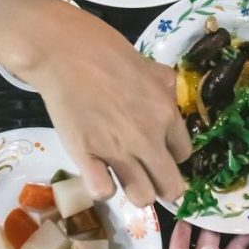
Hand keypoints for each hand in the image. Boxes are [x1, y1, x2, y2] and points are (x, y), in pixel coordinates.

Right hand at [14, 0, 190, 207]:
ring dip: (136, 190)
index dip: (172, 154)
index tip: (161, 150)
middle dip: (163, 184)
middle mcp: (148, 138)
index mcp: (166, 114)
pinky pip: (103, 192)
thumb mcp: (150, 66)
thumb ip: (164, 89)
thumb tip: (168, 102)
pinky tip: (99, 173)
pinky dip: (103, 187)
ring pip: (142, 197)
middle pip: (171, 187)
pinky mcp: (85, 157)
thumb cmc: (106, 50)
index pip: (184, 154)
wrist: (64, 51)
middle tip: (149, 175)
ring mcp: (117, 151)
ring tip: (125, 177)